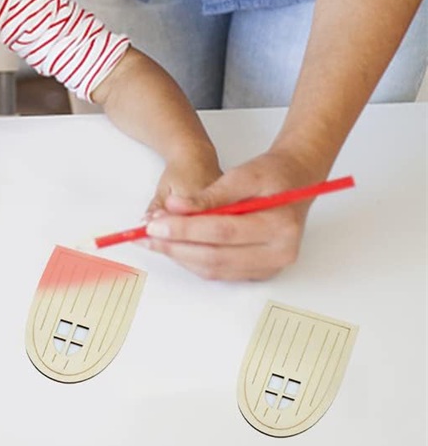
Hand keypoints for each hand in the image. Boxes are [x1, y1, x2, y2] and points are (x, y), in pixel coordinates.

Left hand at [142, 148, 328, 280]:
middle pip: (217, 257)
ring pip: (215, 269)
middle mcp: (280, 253)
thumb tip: (175, 207)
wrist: (296, 181)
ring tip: (154, 240)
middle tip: (147, 235)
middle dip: (176, 246)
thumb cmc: (273, 174)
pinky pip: (220, 271)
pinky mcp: (259, 270)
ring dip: (180, 256)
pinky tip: (174, 246)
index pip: (223, 231)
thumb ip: (210, 194)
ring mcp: (271, 266)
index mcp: (280, 227)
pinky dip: (194, 260)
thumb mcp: (243, 174)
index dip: (185, 228)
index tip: (155, 224)